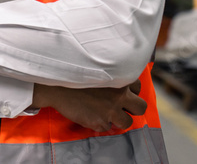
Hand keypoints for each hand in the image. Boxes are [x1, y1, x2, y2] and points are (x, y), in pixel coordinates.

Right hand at [31, 80, 146, 131]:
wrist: (55, 86)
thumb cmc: (74, 74)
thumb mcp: (97, 69)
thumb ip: (112, 76)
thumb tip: (120, 84)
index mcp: (120, 79)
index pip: (138, 87)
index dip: (130, 91)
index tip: (122, 92)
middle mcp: (119, 96)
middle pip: (141, 107)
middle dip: (133, 108)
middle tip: (121, 106)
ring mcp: (111, 111)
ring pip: (128, 122)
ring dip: (118, 118)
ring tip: (106, 113)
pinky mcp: (100, 122)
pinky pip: (107, 127)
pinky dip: (101, 123)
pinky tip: (91, 115)